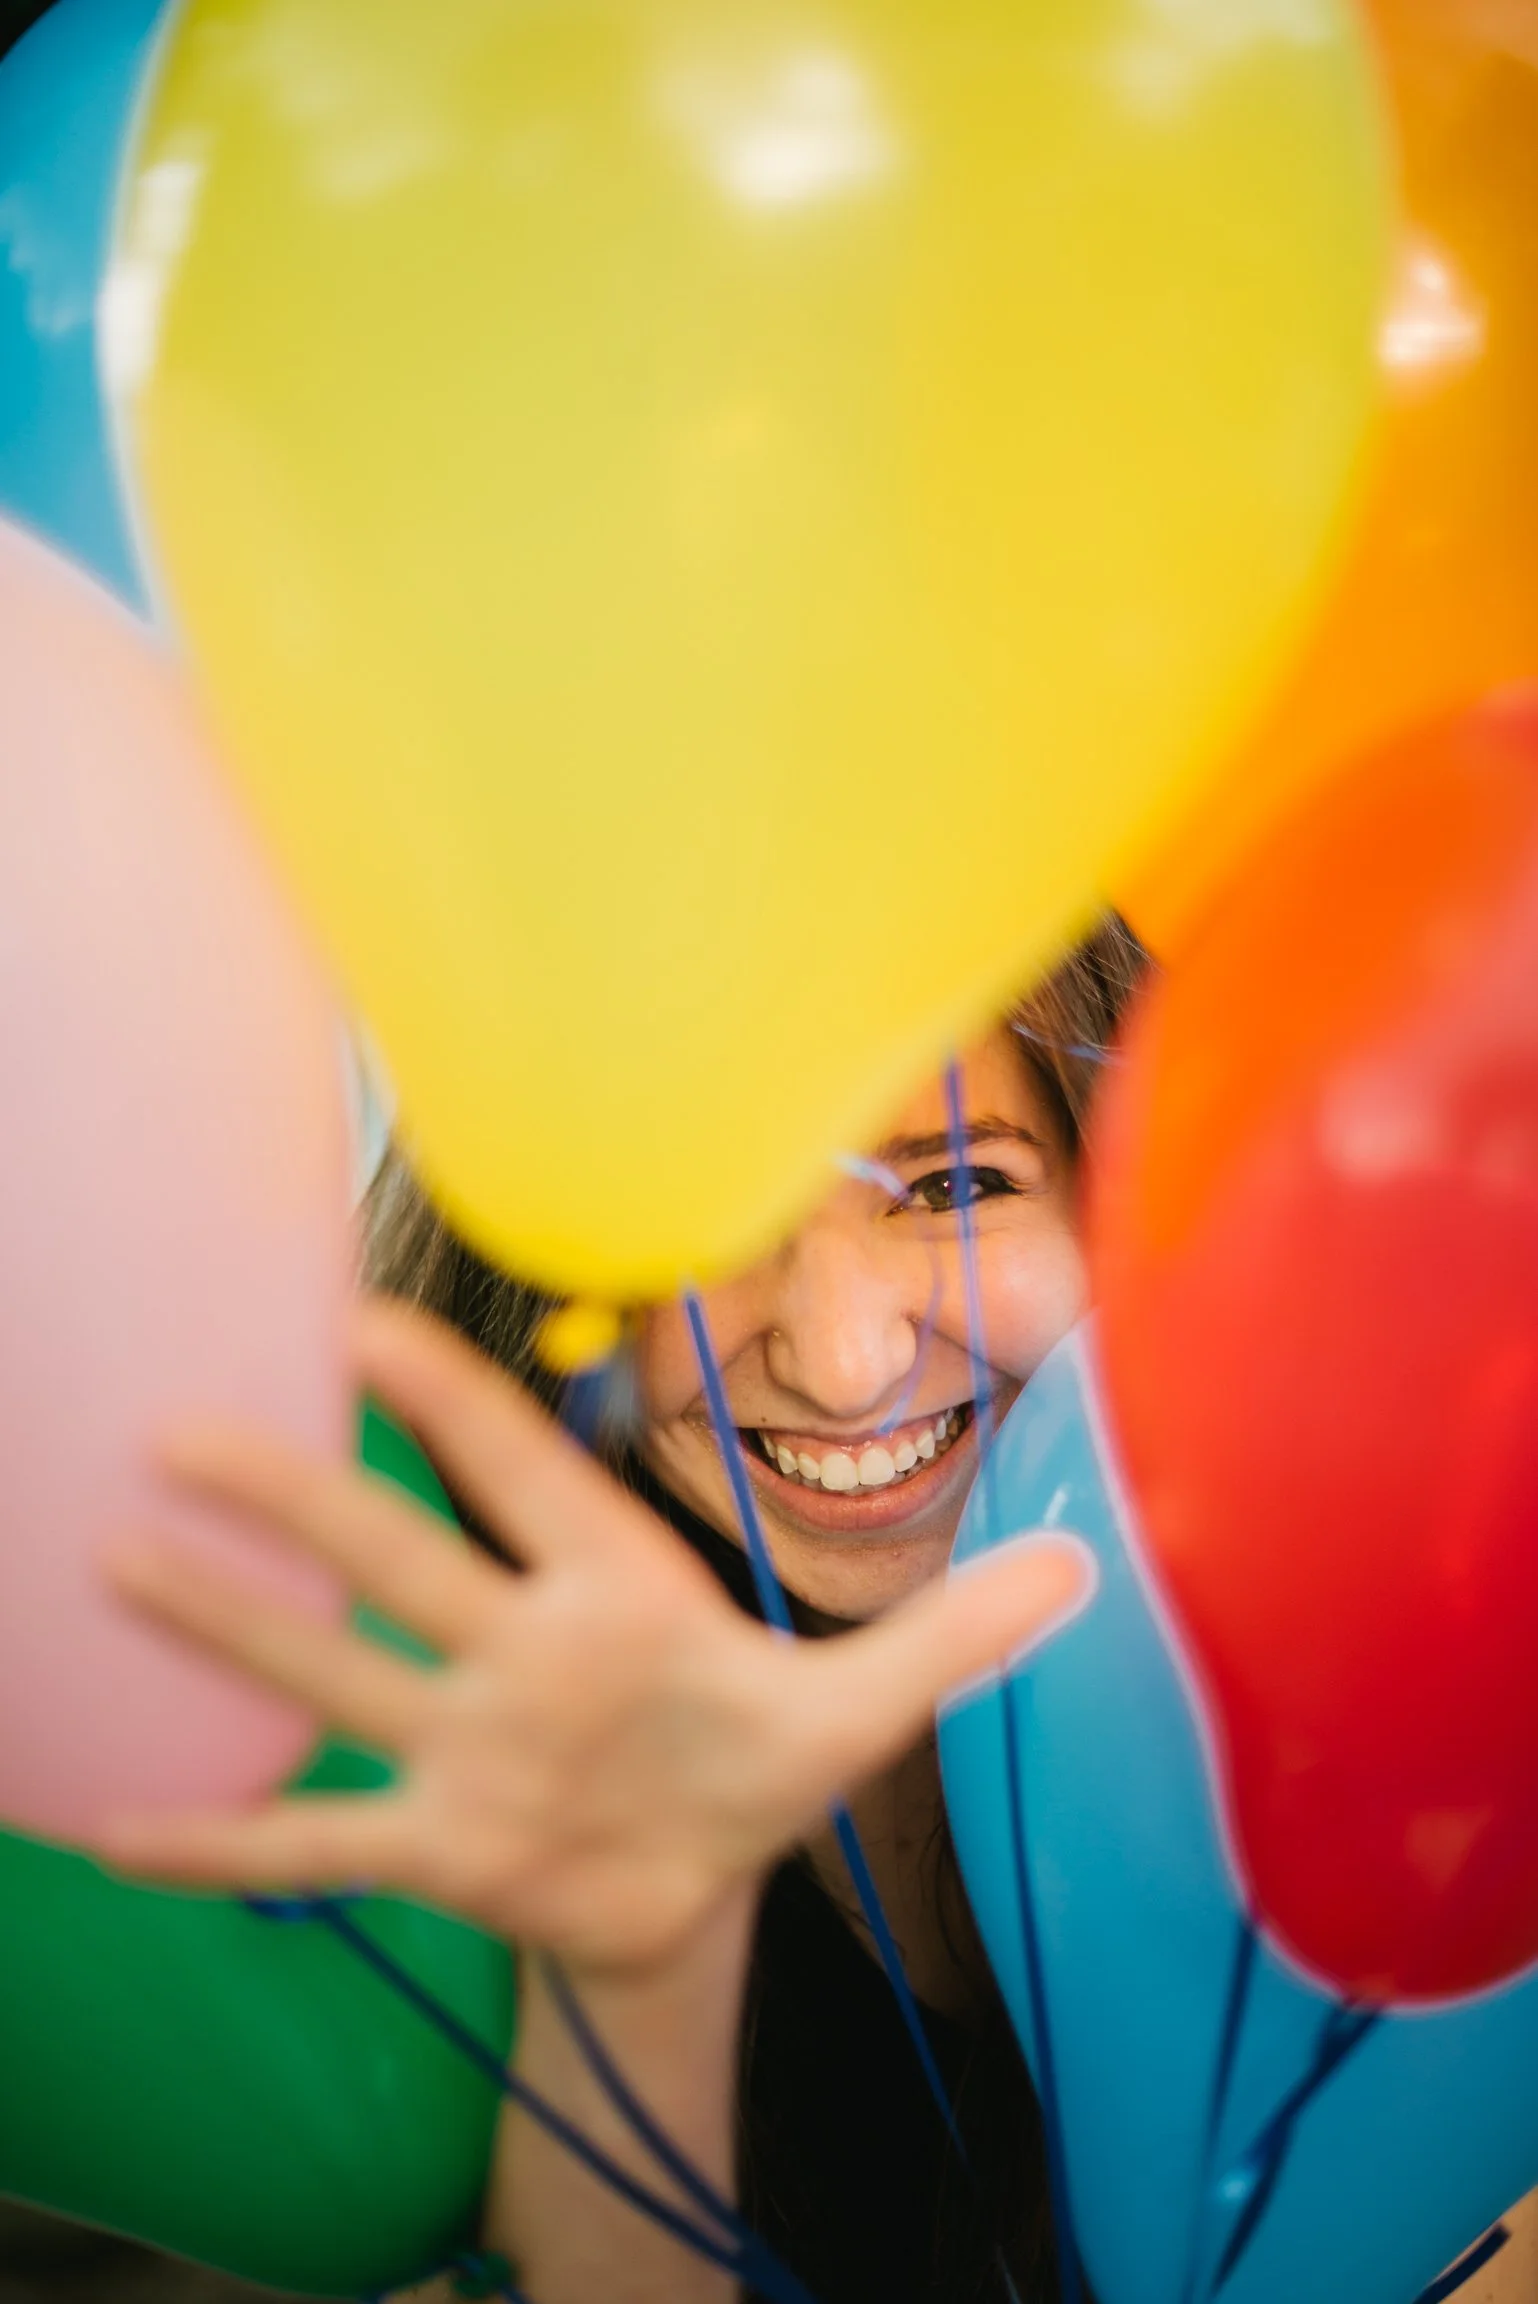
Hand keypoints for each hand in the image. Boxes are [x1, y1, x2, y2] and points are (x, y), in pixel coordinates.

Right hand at [100, 1300, 1091, 1977]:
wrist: (705, 1886)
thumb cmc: (760, 1760)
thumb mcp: (864, 1704)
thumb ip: (960, 1632)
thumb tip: (1088, 1567)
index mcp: (614, 1593)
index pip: (522, 1476)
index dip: (454, 1400)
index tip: (364, 1317)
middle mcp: (520, 1649)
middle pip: (399, 1556)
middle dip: (300, 1493)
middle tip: (184, 1426)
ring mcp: (469, 1746)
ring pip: (338, 1672)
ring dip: (230, 1627)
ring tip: (110, 1560)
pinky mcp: (442, 1849)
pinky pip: (317, 1842)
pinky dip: (222, 1840)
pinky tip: (107, 1832)